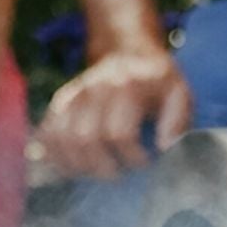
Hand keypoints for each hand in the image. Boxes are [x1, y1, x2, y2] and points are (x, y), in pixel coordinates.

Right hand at [38, 49, 191, 178]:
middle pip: (85, 139)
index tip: (145, 163)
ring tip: (97, 172)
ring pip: (61, 140)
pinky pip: (47, 134)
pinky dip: (56, 156)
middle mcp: (94, 88)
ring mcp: (73, 94)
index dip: (132, 158)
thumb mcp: (179, 94)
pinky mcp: (59, 103)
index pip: (118, 134)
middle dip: (103, 167)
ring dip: (78, 166)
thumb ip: (177, 121)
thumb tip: (164, 149)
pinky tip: (74, 167)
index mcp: (127, 86)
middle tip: (119, 174)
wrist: (128, 52)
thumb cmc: (157, 83)